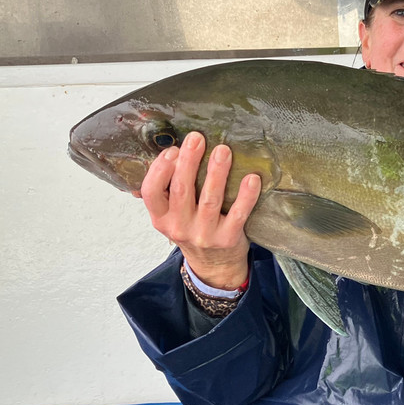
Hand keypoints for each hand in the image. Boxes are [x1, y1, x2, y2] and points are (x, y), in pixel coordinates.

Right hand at [139, 131, 261, 289]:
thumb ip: (167, 192)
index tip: (172, 150)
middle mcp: (179, 227)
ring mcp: (204, 234)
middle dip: (189, 161)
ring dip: (216, 173)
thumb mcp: (171, 216)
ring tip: (223, 151)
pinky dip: (246, 196)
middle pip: (182, 190)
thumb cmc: (192, 230)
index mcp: (161, 218)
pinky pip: (238, 214)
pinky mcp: (228, 239)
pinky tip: (252, 178)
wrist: (213, 266)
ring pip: (209, 199)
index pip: (151, 193)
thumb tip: (167, 151)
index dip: (159, 170)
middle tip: (197, 138)